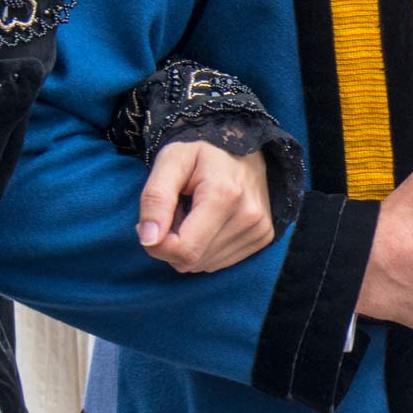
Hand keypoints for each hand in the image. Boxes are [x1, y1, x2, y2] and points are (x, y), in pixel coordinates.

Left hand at [138, 141, 276, 273]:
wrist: (244, 148)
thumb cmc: (202, 152)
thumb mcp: (171, 160)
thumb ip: (155, 198)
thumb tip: (148, 239)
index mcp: (223, 194)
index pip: (184, 249)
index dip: (158, 244)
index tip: (152, 223)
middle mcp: (248, 216)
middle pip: (192, 261)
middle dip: (172, 243)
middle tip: (175, 213)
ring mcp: (259, 230)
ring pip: (203, 265)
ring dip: (189, 246)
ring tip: (193, 215)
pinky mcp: (264, 238)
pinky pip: (219, 263)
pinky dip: (205, 249)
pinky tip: (208, 224)